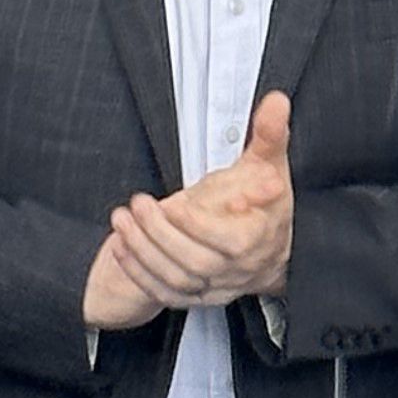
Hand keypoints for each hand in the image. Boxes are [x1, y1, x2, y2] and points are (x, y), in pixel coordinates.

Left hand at [95, 92, 294, 314]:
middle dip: (159, 233)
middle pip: (195, 262)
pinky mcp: (197, 297)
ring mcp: (217, 286)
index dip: (198, 226)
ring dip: (142, 251)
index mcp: (258, 239)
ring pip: (175, 280)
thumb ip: (270, 133)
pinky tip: (121, 247)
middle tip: (137, 203)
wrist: (274, 250)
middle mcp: (238, 270)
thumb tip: (276, 101)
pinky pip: (164, 293)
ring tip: (121, 218)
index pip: (230, 242)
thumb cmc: (269, 203)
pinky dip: (139, 272)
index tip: (174, 204)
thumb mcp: (271, 165)